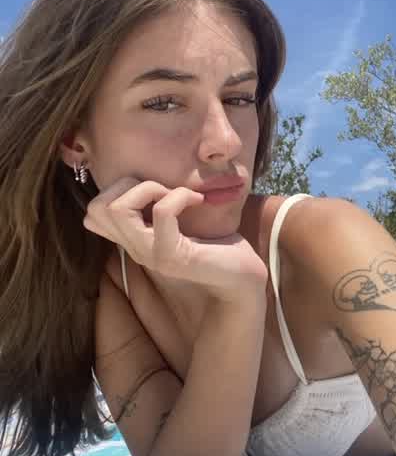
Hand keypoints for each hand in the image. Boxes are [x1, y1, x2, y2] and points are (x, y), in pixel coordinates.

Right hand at [83, 178, 268, 300]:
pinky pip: (161, 212)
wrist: (243, 280)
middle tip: (163, 190)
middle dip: (128, 184)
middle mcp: (135, 249)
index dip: (116, 190)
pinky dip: (179, 196)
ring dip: (149, 188)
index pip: (92, 214)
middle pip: (96, 208)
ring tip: (178, 195)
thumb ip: (157, 207)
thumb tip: (147, 175)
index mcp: (134, 239)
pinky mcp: (171, 257)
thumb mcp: (179, 223)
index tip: (153, 190)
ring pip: (117, 209)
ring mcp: (150, 255)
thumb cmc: (218, 247)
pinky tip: (197, 200)